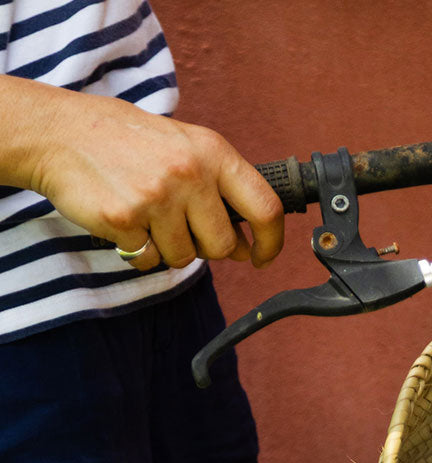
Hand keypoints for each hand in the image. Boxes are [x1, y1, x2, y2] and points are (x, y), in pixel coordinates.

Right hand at [2, 77, 283, 270]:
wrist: (58, 132)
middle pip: (222, 246)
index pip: (265, 207)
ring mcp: (157, 196)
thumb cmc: (127, 142)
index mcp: (213, 152)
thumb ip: (219, 188)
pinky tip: (124, 219)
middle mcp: (190, 173)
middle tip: (179, 225)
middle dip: (205, 248)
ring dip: (167, 247)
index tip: (262, 257)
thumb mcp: (184, 146)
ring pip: (184, 258)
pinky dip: (137, 250)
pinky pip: (147, 260)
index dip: (271, 242)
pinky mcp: (125, 218)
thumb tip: (246, 244)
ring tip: (146, 213)